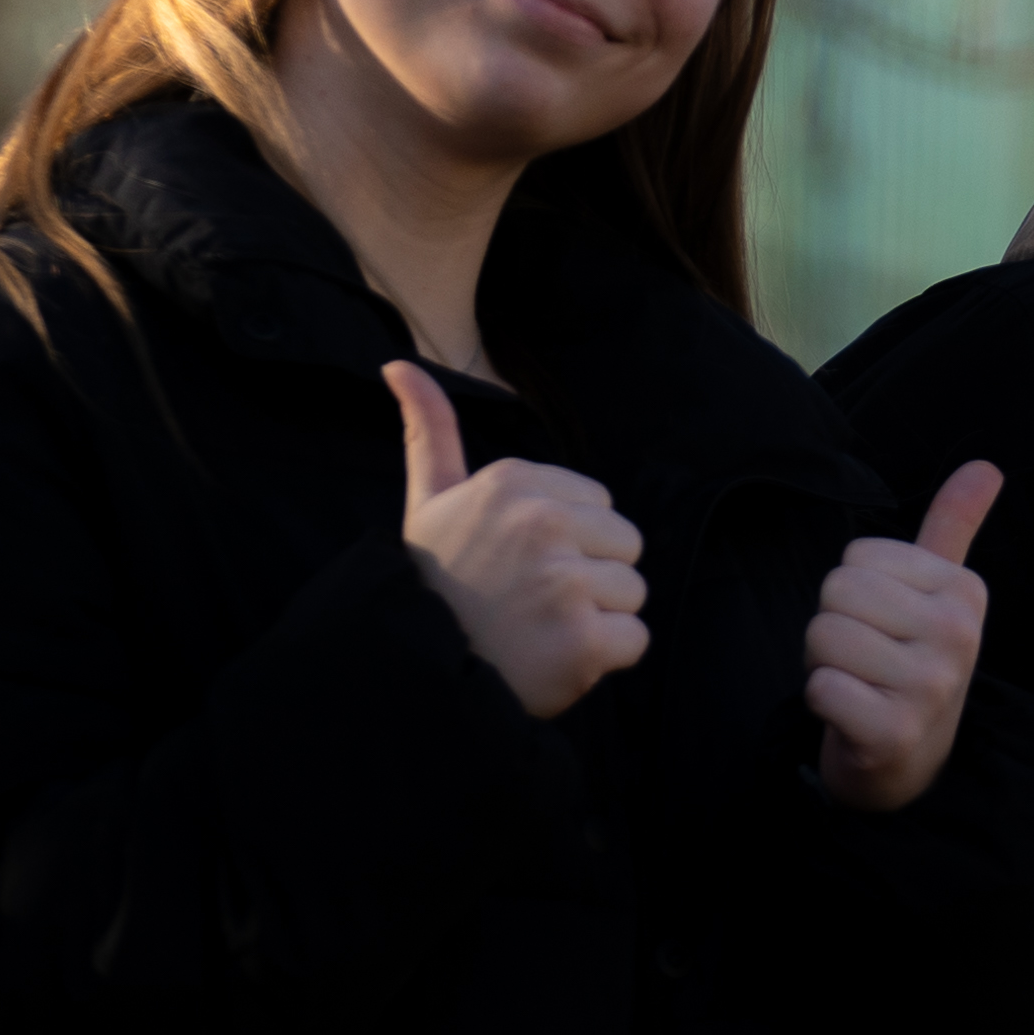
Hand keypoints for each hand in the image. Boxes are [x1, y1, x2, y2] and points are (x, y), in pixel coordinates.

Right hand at [388, 361, 647, 717]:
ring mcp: (562, 583)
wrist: (417, 671)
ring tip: (540, 631)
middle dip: (590, 577)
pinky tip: (555, 658)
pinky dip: (603, 659)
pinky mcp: (583, 640)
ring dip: (597, 620)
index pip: (599, 506)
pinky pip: (634, 639)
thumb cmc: (432, 583)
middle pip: (625, 545)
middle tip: (531, 603)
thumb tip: (399, 363)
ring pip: (631, 592)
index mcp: (512, 482)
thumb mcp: (427, 500)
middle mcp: (540, 523)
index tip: (516, 565)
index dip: (567, 543)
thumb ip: (430, 431)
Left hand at [808, 466, 1001, 813]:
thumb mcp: (938, 594)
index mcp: (965, 592)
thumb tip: (986, 465)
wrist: (911, 763)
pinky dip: (820, 703)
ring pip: (823, 635)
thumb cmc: (913, 665)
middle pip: (837, 591)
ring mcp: (930, 687)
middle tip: (864, 661)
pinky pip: (820, 687)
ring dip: (823, 665)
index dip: (853, 592)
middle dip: (832, 627)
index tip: (884, 628)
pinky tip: (852, 717)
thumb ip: (952, 528)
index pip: (858, 555)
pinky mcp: (895, 732)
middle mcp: (957, 635)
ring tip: (858, 685)